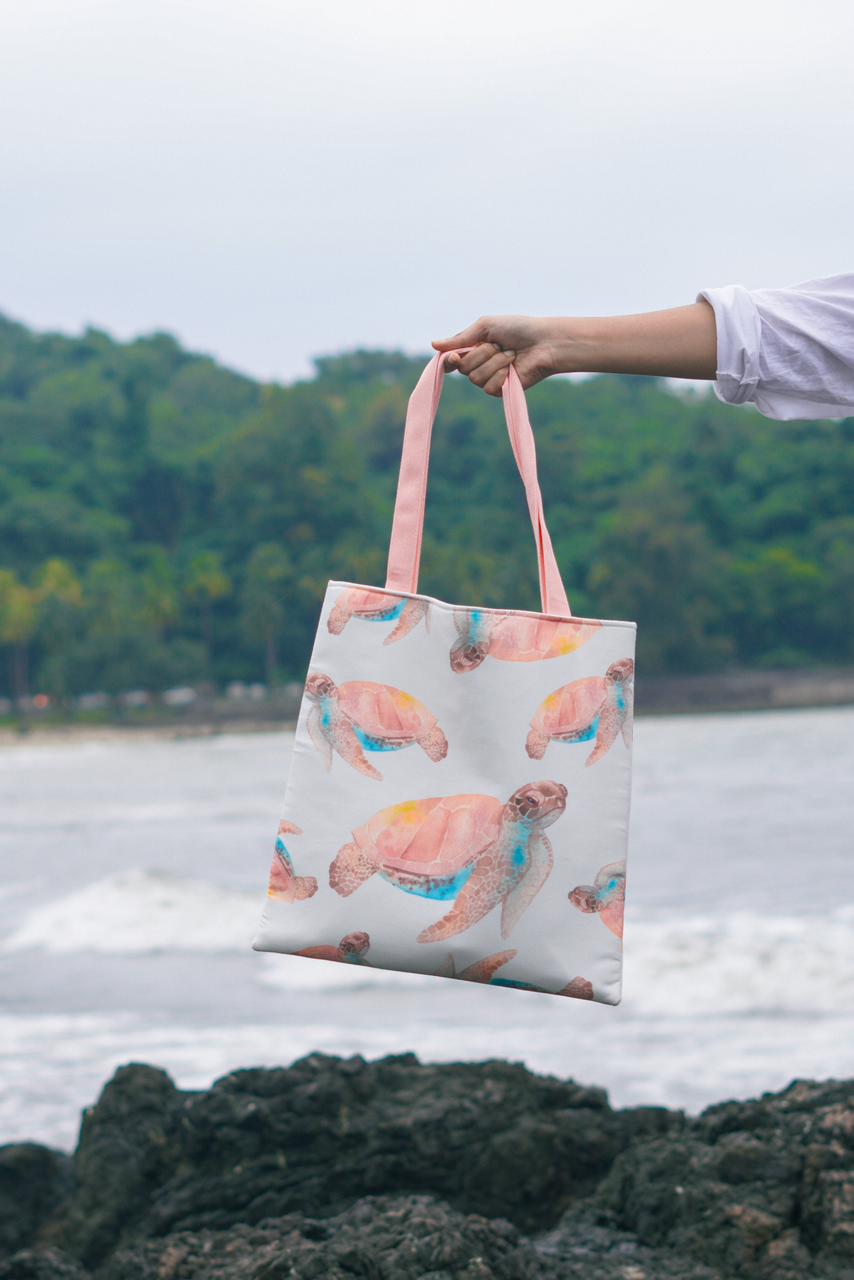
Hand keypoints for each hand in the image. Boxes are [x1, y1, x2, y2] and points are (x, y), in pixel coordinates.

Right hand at [431, 315, 564, 395]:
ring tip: (510, 354)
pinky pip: (489, 388)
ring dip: (495, 362)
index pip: (450, 360)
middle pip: (463, 368)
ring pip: (476, 378)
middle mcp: (477, 365)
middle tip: (498, 345)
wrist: (543, 342)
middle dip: (482, 353)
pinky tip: (513, 368)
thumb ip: (461, 338)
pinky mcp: (500, 391)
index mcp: (472, 349)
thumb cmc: (517, 329)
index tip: (454, 357)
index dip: (449, 361)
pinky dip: (501, 375)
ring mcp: (488, 379)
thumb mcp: (486, 327)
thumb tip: (433, 344)